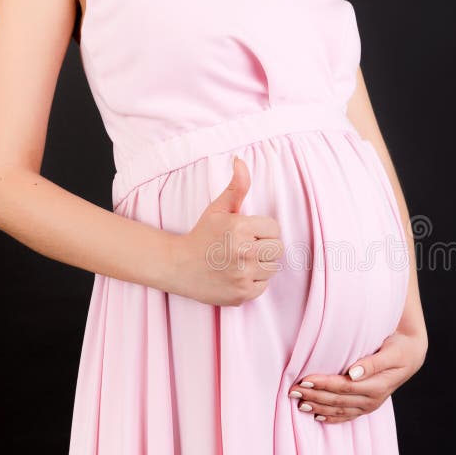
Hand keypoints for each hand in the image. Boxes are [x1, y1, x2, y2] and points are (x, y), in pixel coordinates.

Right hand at [166, 156, 283, 305]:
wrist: (177, 266)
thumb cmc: (202, 235)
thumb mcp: (218, 209)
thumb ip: (236, 186)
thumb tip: (241, 161)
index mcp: (240, 227)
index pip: (275, 229)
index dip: (263, 230)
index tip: (248, 233)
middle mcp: (243, 251)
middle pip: (278, 249)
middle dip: (265, 247)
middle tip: (246, 248)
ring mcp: (242, 275)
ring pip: (272, 268)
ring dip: (261, 265)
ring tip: (240, 261)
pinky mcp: (242, 293)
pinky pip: (264, 286)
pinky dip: (254, 282)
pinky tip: (237, 275)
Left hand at [287, 331, 427, 423]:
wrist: (412, 355)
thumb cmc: (400, 348)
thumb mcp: (391, 352)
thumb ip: (372, 363)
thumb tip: (353, 372)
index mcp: (377, 386)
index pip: (343, 386)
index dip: (323, 384)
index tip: (304, 380)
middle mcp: (373, 399)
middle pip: (337, 400)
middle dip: (314, 396)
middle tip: (293, 391)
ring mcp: (370, 405)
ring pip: (339, 410)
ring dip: (318, 407)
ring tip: (299, 403)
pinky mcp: (367, 406)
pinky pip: (347, 416)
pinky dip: (331, 417)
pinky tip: (317, 417)